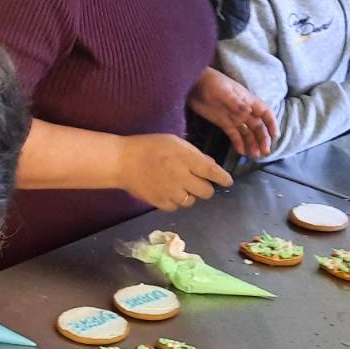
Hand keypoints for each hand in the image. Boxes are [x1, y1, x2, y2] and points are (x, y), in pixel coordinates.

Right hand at [115, 132, 232, 211]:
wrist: (122, 161)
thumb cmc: (149, 147)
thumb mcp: (174, 142)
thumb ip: (194, 154)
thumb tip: (211, 166)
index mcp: (187, 159)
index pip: (213, 172)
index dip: (223, 178)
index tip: (227, 181)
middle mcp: (182, 177)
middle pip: (206, 192)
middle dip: (205, 187)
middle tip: (197, 182)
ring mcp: (171, 192)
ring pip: (191, 201)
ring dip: (189, 195)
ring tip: (179, 186)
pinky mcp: (160, 203)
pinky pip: (176, 207)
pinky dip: (175, 201)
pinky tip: (168, 192)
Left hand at [188, 67, 278, 157]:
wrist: (193, 84)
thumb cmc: (211, 82)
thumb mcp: (223, 91)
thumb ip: (235, 102)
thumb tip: (248, 112)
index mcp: (247, 100)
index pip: (264, 112)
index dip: (271, 123)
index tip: (275, 135)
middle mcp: (243, 111)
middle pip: (258, 126)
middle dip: (263, 138)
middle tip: (265, 151)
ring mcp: (233, 117)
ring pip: (247, 132)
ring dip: (252, 143)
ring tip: (255, 155)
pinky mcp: (223, 123)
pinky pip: (234, 135)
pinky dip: (238, 143)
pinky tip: (241, 152)